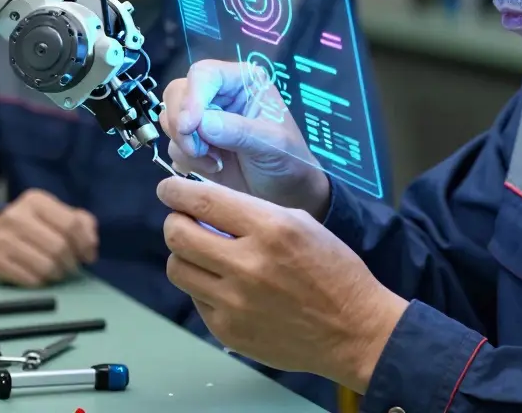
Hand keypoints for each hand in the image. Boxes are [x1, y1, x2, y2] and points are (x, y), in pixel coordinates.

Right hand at [0, 189, 97, 286]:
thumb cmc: (33, 224)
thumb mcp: (56, 213)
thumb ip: (81, 223)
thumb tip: (90, 246)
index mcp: (35, 200)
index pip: (71, 224)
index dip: (85, 244)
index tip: (89, 255)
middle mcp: (16, 216)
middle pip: (59, 247)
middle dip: (72, 262)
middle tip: (73, 267)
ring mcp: (3, 240)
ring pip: (46, 266)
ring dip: (59, 274)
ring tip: (58, 271)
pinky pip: (31, 280)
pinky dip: (43, 282)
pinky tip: (42, 276)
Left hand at [157, 175, 407, 392]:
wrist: (354, 331)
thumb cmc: (332, 271)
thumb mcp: (300, 223)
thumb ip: (251, 213)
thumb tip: (204, 207)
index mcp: (270, 229)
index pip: (202, 201)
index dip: (175, 191)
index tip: (167, 189)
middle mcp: (247, 265)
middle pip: (177, 235)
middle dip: (175, 222)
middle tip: (184, 221)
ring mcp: (234, 302)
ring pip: (177, 268)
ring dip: (185, 256)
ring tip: (205, 255)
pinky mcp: (228, 331)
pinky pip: (195, 299)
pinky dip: (204, 288)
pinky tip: (227, 286)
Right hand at [159, 60, 329, 216]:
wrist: (286, 194)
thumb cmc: (288, 160)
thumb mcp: (272, 143)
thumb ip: (239, 131)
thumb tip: (202, 123)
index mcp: (241, 81)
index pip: (203, 74)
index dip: (191, 97)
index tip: (188, 126)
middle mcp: (219, 94)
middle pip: (178, 93)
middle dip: (182, 124)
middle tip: (199, 150)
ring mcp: (203, 118)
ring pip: (170, 120)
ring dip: (186, 144)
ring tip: (215, 161)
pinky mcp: (194, 143)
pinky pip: (173, 145)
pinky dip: (188, 159)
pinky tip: (214, 167)